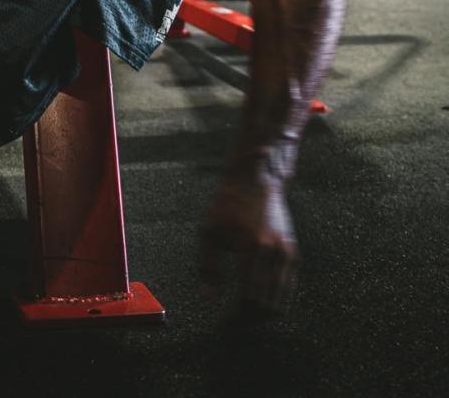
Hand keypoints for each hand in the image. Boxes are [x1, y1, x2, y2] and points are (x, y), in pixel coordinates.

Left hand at [199, 173, 297, 313]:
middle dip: (249, 319)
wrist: (255, 179)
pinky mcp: (293, 251)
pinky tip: (257, 298)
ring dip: (262, 313)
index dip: (236, 316)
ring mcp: (287, 252)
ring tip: (243, 313)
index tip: (224, 323)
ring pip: (280, 301)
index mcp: (250, 247)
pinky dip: (274, 299)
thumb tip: (209, 297)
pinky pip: (287, 287)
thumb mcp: (209, 232)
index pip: (248, 298)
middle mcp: (273, 252)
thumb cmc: (227, 204)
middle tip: (233, 321)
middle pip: (266, 305)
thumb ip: (208, 266)